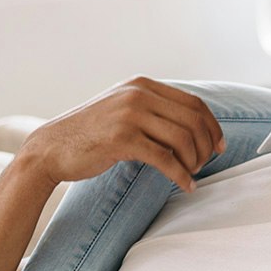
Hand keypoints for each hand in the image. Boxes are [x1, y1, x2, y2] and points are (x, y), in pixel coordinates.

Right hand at [18, 76, 224, 193]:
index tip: (220, 145)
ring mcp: (130, 115)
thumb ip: (155, 109)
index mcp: (143, 85)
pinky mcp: (122, 139)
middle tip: (205, 164)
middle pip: (193, 120)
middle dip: (207, 145)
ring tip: (192, 174)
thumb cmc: (92, 133)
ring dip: (194, 161)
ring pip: (183, 139)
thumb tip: (195, 126)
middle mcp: (139, 95)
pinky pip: (165, 159)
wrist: (49, 148)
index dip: (213, 126)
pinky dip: (181, 175)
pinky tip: (185, 185)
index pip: (194, 103)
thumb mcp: (124, 108)